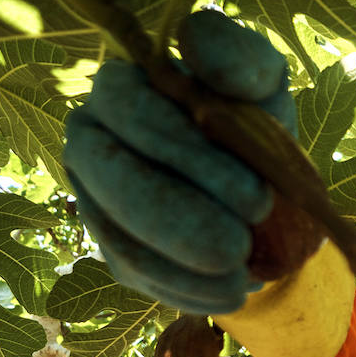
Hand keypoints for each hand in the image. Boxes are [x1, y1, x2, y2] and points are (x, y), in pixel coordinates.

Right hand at [63, 10, 297, 313]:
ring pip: (121, 242)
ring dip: (184, 270)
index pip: (136, 117)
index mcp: (121, 89)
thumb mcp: (262, 84)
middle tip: (241, 249)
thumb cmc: (254, 120)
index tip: (258, 198)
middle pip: (116, 185)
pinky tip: (231, 295)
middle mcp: (93, 144)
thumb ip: (240, 61)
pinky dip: (186, 292)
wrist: (255, 180)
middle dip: (181, 223)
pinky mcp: (115, 249)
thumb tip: (202, 62)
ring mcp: (96, 202)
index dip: (192, 161)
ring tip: (244, 281)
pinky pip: (138, 278)